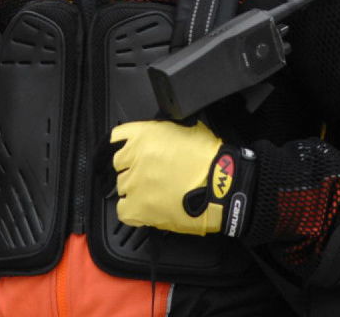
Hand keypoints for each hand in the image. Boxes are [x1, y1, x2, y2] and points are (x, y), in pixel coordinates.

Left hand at [110, 120, 253, 236]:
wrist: (222, 187)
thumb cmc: (211, 160)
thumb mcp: (187, 130)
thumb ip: (164, 134)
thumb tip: (160, 140)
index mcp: (145, 135)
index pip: (118, 137)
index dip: (128, 147)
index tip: (131, 153)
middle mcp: (135, 158)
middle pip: (120, 164)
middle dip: (134, 168)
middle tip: (152, 174)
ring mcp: (135, 184)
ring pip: (122, 186)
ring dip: (135, 188)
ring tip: (155, 192)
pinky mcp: (139, 208)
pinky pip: (123, 210)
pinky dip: (131, 210)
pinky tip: (145, 208)